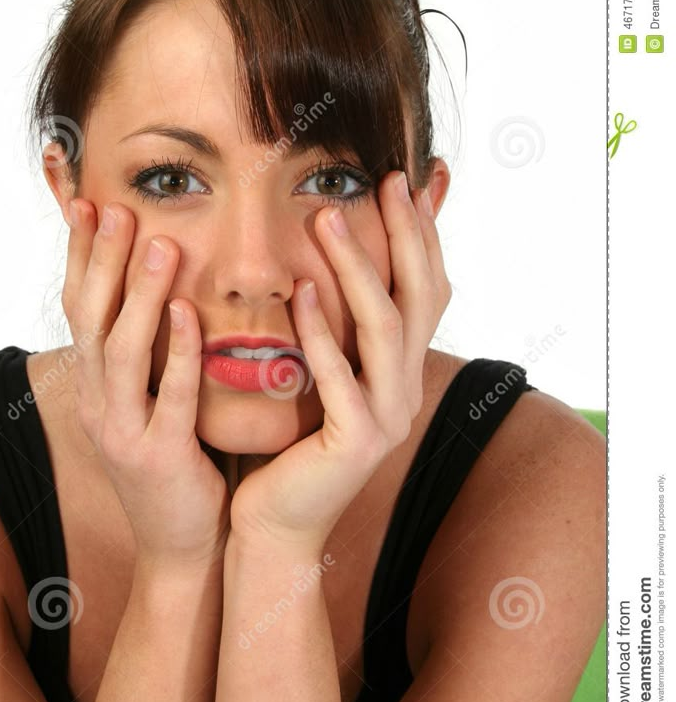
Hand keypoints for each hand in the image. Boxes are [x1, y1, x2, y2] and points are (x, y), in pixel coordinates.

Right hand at [62, 199, 230, 568]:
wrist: (184, 546)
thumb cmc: (178, 462)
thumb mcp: (152, 403)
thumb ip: (152, 355)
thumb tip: (167, 294)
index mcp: (95, 388)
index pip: (79, 310)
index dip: (82, 257)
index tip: (90, 205)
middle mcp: (97, 405)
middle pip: (88, 319)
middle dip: (101, 261)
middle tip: (116, 208)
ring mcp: (122, 432)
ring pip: (121, 350)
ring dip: (140, 294)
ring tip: (159, 244)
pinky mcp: (160, 457)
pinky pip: (169, 395)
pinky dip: (177, 350)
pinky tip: (190, 312)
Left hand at [228, 170, 451, 552]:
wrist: (275, 522)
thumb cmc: (290, 443)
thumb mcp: (320, 376)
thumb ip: (333, 328)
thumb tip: (324, 267)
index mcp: (401, 371)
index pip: (425, 290)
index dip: (422, 235)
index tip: (407, 181)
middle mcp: (406, 389)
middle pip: (418, 297)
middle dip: (405, 234)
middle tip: (386, 179)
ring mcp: (388, 418)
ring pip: (385, 329)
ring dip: (358, 270)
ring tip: (327, 219)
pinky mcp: (356, 443)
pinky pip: (341, 378)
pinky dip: (322, 334)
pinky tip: (301, 293)